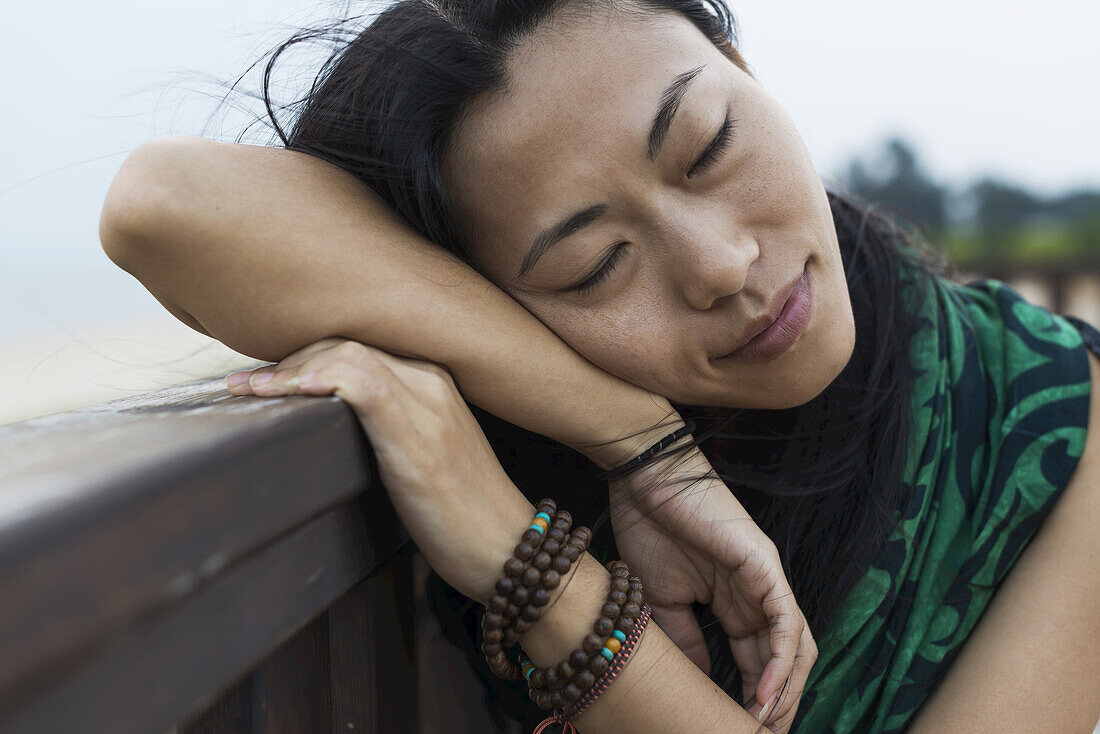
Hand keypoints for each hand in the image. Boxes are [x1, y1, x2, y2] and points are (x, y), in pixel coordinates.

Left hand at [226, 339, 533, 604]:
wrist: (509, 551)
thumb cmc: (464, 516)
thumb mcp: (422, 463)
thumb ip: (387, 434)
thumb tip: (331, 435)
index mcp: (433, 384)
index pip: (358, 349)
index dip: (304, 359)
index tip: (263, 383)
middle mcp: (432, 382)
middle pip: (346, 344)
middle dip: (288, 360)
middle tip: (243, 387)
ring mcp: (428, 404)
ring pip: (347, 354)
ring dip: (290, 369)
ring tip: (251, 392)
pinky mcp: (419, 436)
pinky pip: (362, 384)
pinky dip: (319, 379)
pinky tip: (291, 393)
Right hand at [609, 442, 817, 733]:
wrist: (643, 480)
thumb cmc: (649, 528)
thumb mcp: (662, 600)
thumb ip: (686, 641)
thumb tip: (700, 683)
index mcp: (736, 603)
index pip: (757, 661)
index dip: (753, 699)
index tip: (737, 730)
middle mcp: (760, 595)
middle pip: (785, 661)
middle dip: (777, 706)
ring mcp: (767, 581)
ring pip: (795, 648)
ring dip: (784, 693)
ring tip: (763, 725)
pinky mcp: (765, 567)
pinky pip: (786, 623)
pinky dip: (779, 663)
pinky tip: (764, 695)